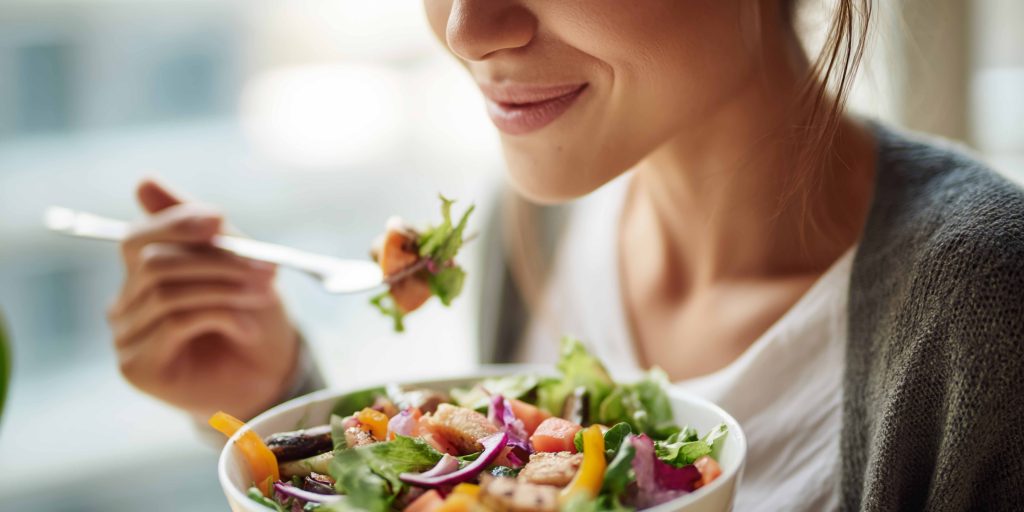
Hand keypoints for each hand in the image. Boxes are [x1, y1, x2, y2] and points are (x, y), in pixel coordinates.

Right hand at [107, 179, 299, 419]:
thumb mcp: (235, 263)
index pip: (139, 238)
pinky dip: (218, 315)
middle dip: (215, 261)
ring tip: (263, 294)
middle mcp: (125, 305)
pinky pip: (174, 324)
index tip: (218, 222)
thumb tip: (144, 181)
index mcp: (144, 274)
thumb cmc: (253, 317)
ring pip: (168, 293)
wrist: (269, 378)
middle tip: (265, 269)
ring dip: (224, 288)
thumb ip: (199, 227)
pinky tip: (244, 326)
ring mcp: (126, 338)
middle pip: (154, 264)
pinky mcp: (137, 367)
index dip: (175, 224)